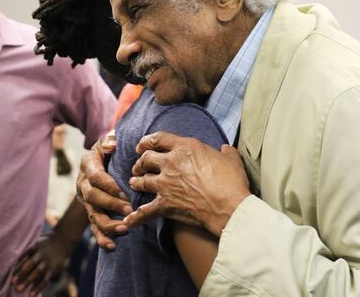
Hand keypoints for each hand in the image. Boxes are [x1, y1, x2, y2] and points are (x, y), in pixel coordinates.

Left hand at [12, 236, 69, 295]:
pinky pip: (45, 279)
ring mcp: (48, 262)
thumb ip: (25, 253)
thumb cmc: (44, 244)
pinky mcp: (53, 269)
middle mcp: (41, 254)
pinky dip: (38, 287)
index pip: (23, 257)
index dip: (16, 266)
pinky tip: (31, 295)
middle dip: (21, 274)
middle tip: (12, 283)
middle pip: (30, 264)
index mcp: (34, 247)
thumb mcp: (35, 244)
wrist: (63, 240)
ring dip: (28, 282)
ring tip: (18, 290)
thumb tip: (9, 262)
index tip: (8, 273)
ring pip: (37, 272)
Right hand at [76, 136, 131, 249]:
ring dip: (108, 224)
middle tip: (130, 210)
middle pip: (93, 198)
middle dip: (111, 205)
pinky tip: (112, 246)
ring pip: (93, 215)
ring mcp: (86, 200)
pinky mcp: (91, 211)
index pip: (95, 177)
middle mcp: (83, 183)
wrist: (104, 156)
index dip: (109, 186)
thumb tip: (111, 145)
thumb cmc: (111, 147)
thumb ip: (110, 141)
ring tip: (124, 228)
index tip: (125, 193)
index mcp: (87, 165)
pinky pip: (94, 227)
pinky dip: (102, 238)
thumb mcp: (109, 140)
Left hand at [125, 132, 250, 236]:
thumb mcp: (232, 160)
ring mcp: (165, 184)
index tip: (142, 145)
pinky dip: (135, 216)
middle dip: (140, 162)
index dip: (147, 141)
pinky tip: (128, 220)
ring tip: (135, 183)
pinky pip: (145, 211)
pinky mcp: (165, 204)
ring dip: (136, 182)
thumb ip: (226, 152)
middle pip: (146, 158)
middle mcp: (170, 163)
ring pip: (142, 180)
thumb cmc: (231, 182)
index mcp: (185, 147)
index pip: (158, 138)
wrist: (228, 207)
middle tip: (138, 166)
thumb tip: (226, 149)